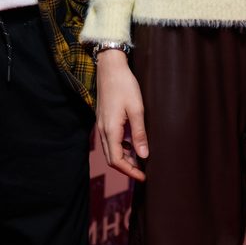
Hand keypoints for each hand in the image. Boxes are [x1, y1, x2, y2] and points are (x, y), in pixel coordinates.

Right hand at [95, 50, 147, 180]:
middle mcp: (103, 130)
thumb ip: (139, 134)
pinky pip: (111, 140)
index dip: (129, 171)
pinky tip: (134, 145)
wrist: (110, 68)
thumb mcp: (136, 109)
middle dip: (127, 168)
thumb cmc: (124, 86)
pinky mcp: (104, 120)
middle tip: (143, 173)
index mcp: (110, 130)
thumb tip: (143, 155)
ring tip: (141, 160)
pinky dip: (122, 148)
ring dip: (125, 158)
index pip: (116, 160)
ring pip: (111, 150)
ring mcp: (102, 125)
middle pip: (112, 158)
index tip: (143, 177)